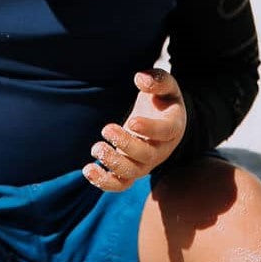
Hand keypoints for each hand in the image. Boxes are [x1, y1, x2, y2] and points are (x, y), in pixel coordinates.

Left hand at [83, 68, 186, 191]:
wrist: (161, 121)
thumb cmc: (162, 100)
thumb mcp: (166, 86)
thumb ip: (157, 80)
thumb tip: (140, 78)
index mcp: (173, 127)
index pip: (164, 132)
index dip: (149, 129)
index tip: (132, 121)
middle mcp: (160, 149)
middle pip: (146, 156)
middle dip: (126, 145)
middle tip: (107, 128)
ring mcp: (145, 163)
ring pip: (132, 173)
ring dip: (113, 164)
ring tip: (96, 148)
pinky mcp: (131, 170)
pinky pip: (120, 183)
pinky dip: (104, 182)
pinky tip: (88, 169)